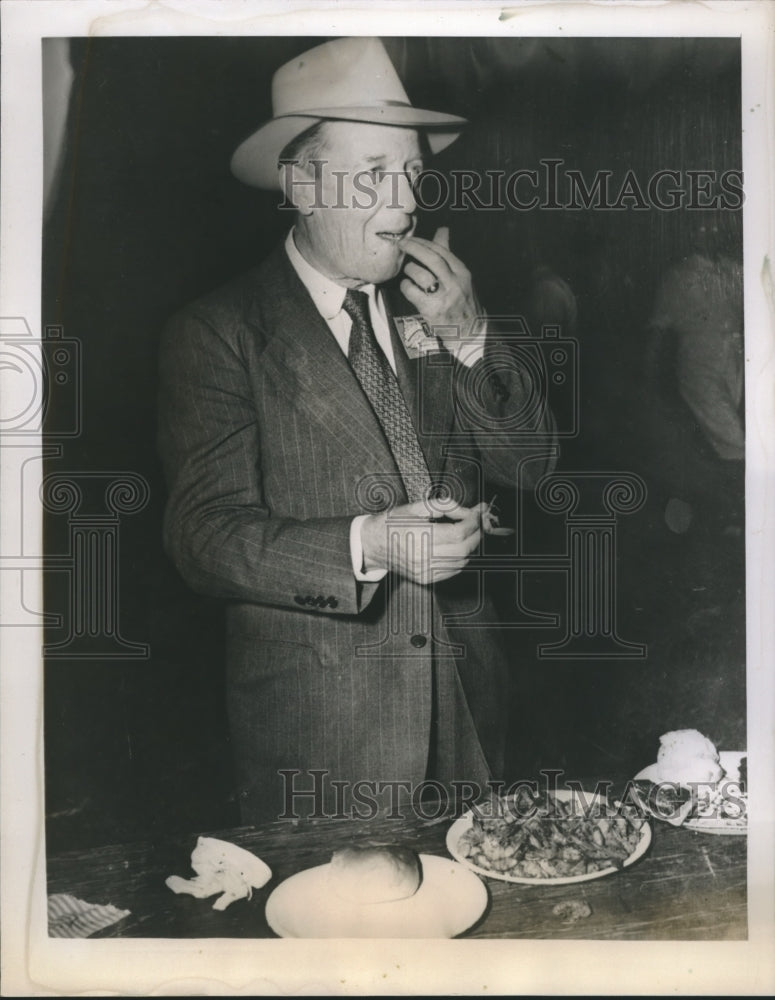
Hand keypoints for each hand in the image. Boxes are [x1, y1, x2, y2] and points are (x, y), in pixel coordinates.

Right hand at [360, 498, 487, 584]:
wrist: (373, 544)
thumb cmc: (391, 523)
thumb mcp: (414, 506)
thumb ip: (443, 505)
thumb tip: (466, 510)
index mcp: (419, 536)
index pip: (458, 533)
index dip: (473, 522)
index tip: (478, 512)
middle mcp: (422, 557)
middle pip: (464, 548)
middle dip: (477, 533)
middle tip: (480, 521)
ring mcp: (425, 571)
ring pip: (462, 561)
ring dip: (473, 546)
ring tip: (472, 531)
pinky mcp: (426, 579)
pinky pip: (453, 570)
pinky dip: (463, 558)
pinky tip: (460, 545)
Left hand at [399, 227, 484, 355]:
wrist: (470, 333)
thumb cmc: (462, 302)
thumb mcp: (460, 277)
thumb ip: (448, 254)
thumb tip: (442, 230)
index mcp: (462, 272)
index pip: (441, 250)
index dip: (423, 242)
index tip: (411, 239)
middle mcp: (455, 283)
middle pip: (431, 258)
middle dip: (413, 247)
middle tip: (401, 244)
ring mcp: (444, 297)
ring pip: (420, 274)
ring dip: (409, 271)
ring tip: (408, 272)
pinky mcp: (433, 310)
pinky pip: (412, 292)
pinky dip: (406, 287)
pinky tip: (407, 287)